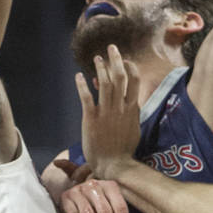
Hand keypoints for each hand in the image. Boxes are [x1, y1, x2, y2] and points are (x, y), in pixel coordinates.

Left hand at [75, 44, 140, 177]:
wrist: (113, 164)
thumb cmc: (124, 149)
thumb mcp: (134, 128)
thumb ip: (132, 113)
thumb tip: (130, 101)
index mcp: (132, 108)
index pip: (134, 81)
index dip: (130, 67)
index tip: (126, 60)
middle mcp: (120, 107)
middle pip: (119, 76)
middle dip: (116, 59)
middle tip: (111, 47)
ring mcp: (105, 112)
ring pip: (104, 84)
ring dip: (100, 68)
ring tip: (96, 58)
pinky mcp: (91, 118)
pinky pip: (86, 97)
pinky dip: (82, 85)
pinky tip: (78, 76)